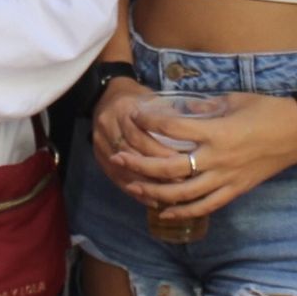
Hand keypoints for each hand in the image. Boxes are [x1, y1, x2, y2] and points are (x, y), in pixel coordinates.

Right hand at [88, 78, 178, 193]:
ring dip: (147, 186)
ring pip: (123, 170)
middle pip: (132, 155)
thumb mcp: (154, 99)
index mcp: (123, 110)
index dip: (163, 154)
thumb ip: (171, 115)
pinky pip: (116, 178)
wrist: (105, 94)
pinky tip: (152, 201)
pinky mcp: (98, 155)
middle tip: (182, 184)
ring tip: (170, 197)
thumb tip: (198, 135)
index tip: (186, 165)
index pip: (142, 137)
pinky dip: (135, 192)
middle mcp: (108, 126)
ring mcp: (99, 142)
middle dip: (157, 172)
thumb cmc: (137, 97)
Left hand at [109, 91, 296, 220]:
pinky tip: (163, 211)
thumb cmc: (266, 109)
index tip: (133, 116)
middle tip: (117, 156)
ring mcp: (227, 178)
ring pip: (184, 193)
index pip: (172, 130)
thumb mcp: (230, 100)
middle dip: (140, 164)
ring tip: (132, 185)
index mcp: (216, 132)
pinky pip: (206, 206)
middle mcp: (218, 159)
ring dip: (154, 191)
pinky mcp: (236, 190)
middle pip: (170, 168)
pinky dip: (183, 211)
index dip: (149, 123)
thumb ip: (202, 105)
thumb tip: (177, 108)